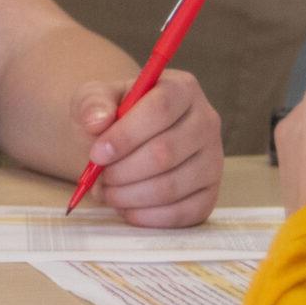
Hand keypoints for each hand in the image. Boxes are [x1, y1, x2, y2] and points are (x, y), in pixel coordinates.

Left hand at [72, 68, 222, 226]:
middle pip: (165, 152)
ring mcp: (213, 160)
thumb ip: (92, 104)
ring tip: (108, 192)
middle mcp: (206, 121)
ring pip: (171, 186)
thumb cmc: (112, 116)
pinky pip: (182, 213)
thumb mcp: (94, 98)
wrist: (124, 141)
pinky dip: (147, 216)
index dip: (126, 135)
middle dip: (123, 171)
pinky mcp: (210, 193)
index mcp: (182, 88)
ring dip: (130, 196)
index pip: (160, 108)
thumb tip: (97, 121)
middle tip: (99, 178)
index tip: (97, 153)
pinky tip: (126, 208)